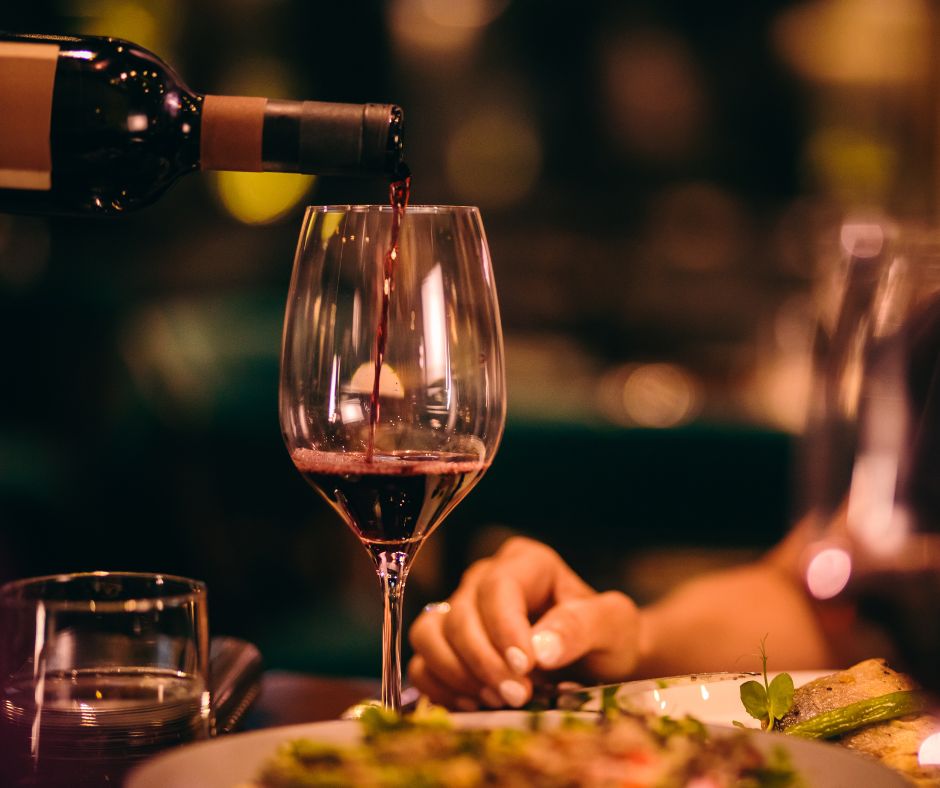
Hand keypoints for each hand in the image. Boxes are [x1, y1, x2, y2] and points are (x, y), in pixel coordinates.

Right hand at [407, 536, 642, 709]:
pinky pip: (421, 664)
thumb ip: (582, 626)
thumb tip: (540, 647)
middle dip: (484, 661)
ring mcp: (459, 611)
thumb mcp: (613, 626)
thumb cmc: (607, 637)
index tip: (526, 666)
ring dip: (457, 673)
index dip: (504, 628)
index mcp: (526, 563)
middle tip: (518, 696)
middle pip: (459, 615)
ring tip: (497, 700)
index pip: (497, 587)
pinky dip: (441, 688)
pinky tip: (476, 705)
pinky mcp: (446, 646)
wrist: (599, 665)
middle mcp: (484, 580)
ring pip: (428, 634)